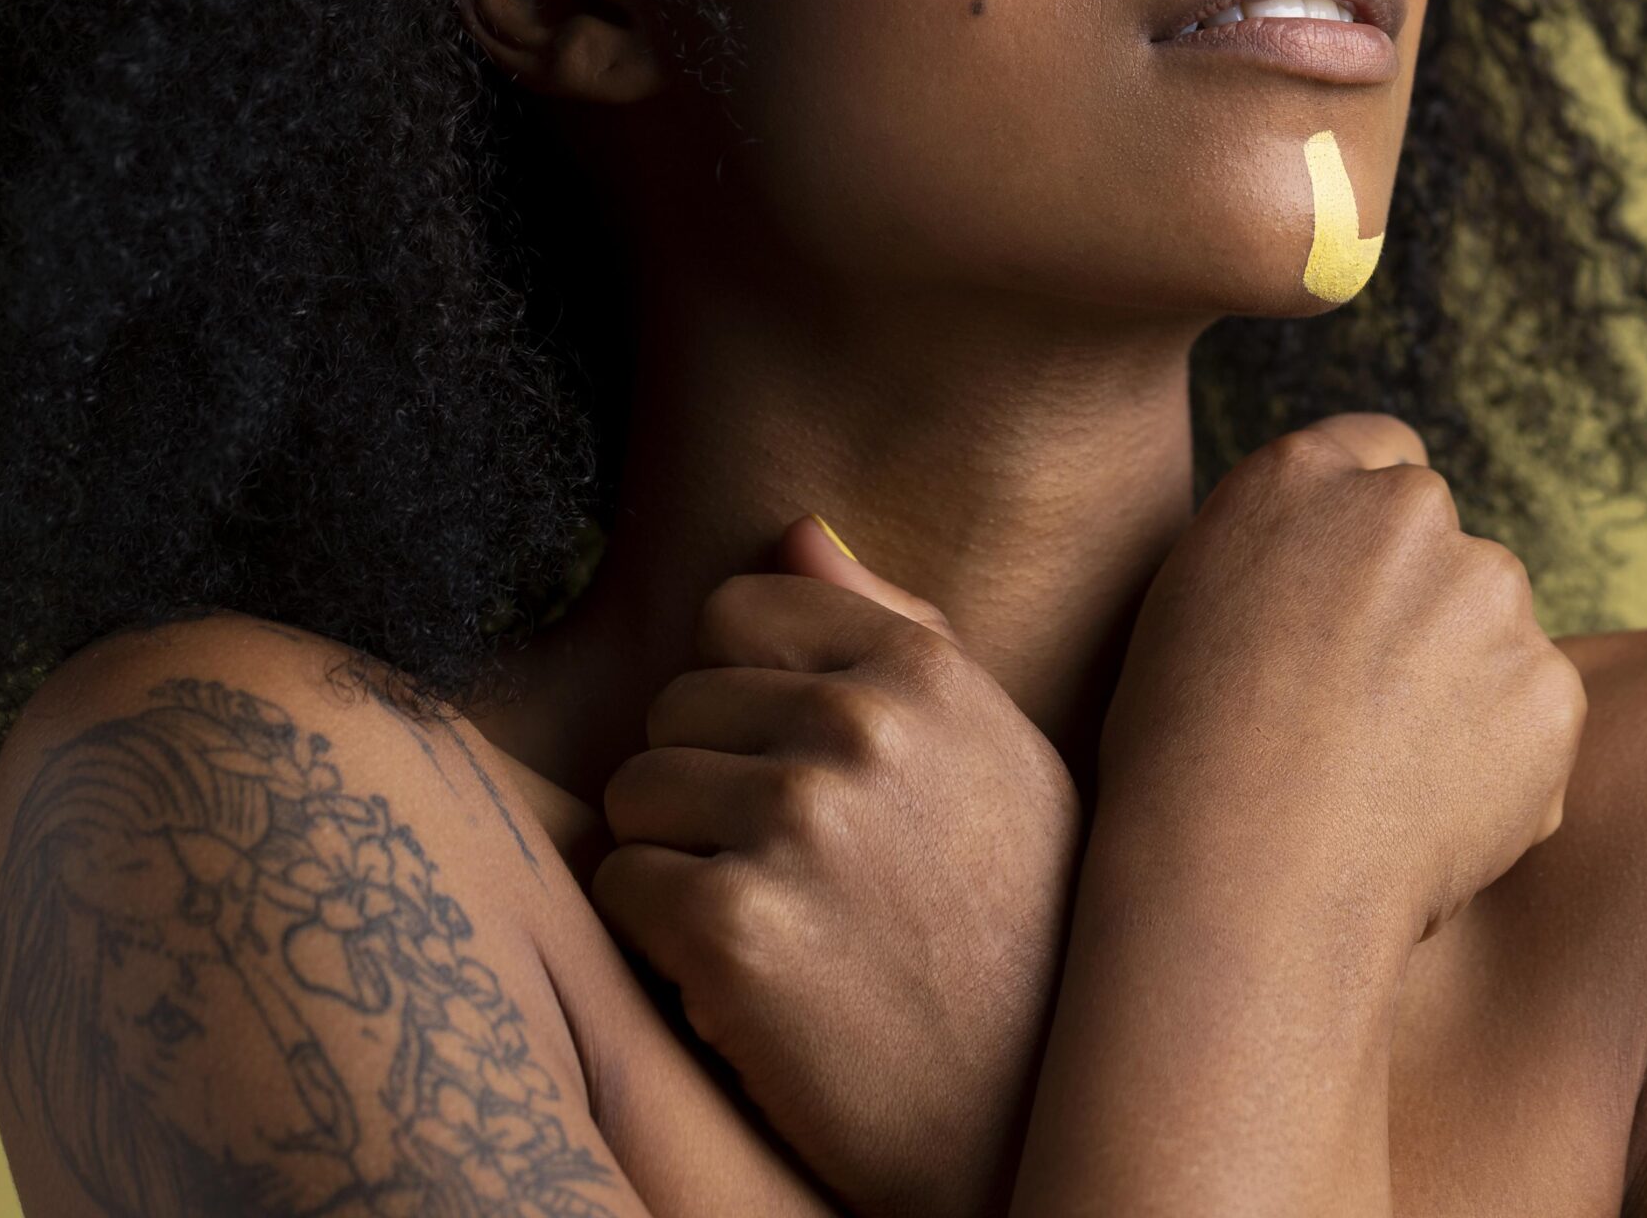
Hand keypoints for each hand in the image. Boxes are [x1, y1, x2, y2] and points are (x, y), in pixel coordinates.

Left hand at [592, 517, 1080, 1217]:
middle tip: (786, 871)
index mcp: (925, 670)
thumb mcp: (995, 755)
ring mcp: (798, 825)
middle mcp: (863, 728)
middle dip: (704, 785)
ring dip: (676, 860)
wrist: (1026, 1113)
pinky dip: (660, 940)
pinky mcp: (734, 931)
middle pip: (675, 705)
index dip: (742, 694)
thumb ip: (896, 632)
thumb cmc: (1017, 927)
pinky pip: (621, 886)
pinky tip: (743, 978)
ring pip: (635, 793)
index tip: (786, 768)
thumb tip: (794, 533)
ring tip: (767, 919)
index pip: (736, 609)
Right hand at [1091, 413, 1586, 955]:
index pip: (1383, 455)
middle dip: (1427, 615)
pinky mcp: (1550, 685)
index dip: (1376, 536)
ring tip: (1385, 780)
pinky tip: (1431, 817)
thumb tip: (1337, 576)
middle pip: (1448, 548)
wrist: (1242, 880)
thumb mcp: (1193, 609)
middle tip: (1364, 717)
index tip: (1361, 602)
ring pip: (1498, 632)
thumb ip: (1283, 556)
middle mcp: (1408, 510)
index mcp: (1303, 475)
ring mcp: (1489, 593)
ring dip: (1468, 686)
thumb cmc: (1181, 764)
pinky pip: (1537, 717)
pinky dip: (1507, 762)